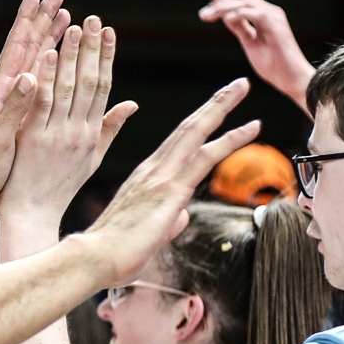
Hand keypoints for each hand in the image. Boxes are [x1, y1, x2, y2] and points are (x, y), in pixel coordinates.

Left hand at [0, 0, 68, 216]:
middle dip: (41, 19)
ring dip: (48, 36)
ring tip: (64, 13)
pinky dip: (49, 63)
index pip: (16, 48)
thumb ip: (14, 109)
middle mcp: (4, 91)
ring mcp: (11, 101)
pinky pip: (38, 79)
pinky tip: (60, 54)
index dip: (28, 22)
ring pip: (33, 59)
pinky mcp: (20, 113)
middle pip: (26, 46)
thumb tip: (29, 76)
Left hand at [0, 17, 138, 228]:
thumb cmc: (58, 187)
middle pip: (90, 82)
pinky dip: (46, 78)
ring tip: (74, 27)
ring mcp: (57, 134)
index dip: (107, 58)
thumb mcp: (90, 158)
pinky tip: (48, 55)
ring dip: (72, 57)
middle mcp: (78, 131)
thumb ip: (109, 129)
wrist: (33, 213)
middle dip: (93, 49)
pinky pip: (41, 104)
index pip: (104, 88)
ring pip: (68, 88)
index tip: (110, 31)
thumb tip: (131, 104)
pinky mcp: (34, 139)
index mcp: (92, 134)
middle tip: (95, 18)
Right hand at [82, 79, 260, 284]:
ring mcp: (161, 177)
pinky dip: (231, 138)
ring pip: (196, 132)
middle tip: (236, 84)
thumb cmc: (113, 253)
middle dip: (213, 104)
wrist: (92, 259)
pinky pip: (207, 157)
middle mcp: (152, 170)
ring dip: (221, 107)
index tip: (216, 110)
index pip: (179, 144)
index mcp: (145, 179)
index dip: (200, 124)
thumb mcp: (147, 234)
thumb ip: (167, 221)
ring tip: (241, 86)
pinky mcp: (170, 189)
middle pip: (189, 128)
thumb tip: (182, 216)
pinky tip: (252, 126)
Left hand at [198, 0, 313, 110]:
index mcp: (265, 15)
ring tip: (207, 17)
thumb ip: (241, 28)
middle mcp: (271, 12)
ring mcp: (274, 18)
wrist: (292, 80)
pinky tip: (226, 20)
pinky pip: (255, 14)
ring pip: (246, 1)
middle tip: (203, 14)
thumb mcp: (251, 43)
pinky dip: (238, 14)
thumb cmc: (274, 65)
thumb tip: (226, 16)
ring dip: (223, 7)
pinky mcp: (276, 27)